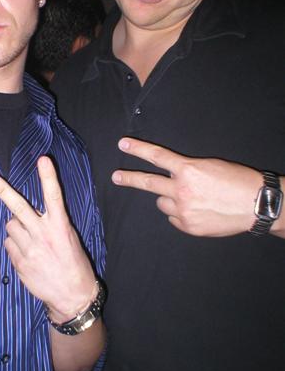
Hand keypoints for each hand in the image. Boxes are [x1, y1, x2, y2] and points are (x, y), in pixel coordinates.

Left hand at [0, 156, 95, 320]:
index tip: (43, 159)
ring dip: (16, 228)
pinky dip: (15, 246)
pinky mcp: (19, 263)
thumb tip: (29, 212)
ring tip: (31, 240)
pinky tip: (28, 255)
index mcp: (60, 226)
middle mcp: (43, 235)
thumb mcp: (69, 238)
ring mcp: (29, 249)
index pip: (54, 196)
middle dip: (2, 190)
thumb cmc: (73, 262)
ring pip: (10, 226)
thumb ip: (51, 222)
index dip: (48, 177)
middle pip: (19, 207)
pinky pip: (8, 245)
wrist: (72, 296)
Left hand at [112, 137, 262, 236]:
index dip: (138, 149)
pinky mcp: (188, 226)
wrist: (256, 204)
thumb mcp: (210, 166)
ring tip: (190, 198)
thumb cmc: (237, 181)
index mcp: (188, 170)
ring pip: (161, 203)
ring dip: (169, 199)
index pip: (156, 156)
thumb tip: (172, 177)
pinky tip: (197, 211)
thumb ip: (187, 171)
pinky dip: (180, 215)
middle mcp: (181, 190)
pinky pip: (173, 219)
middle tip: (115, 176)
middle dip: (129, 178)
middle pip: (148, 182)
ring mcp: (183, 210)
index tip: (123, 144)